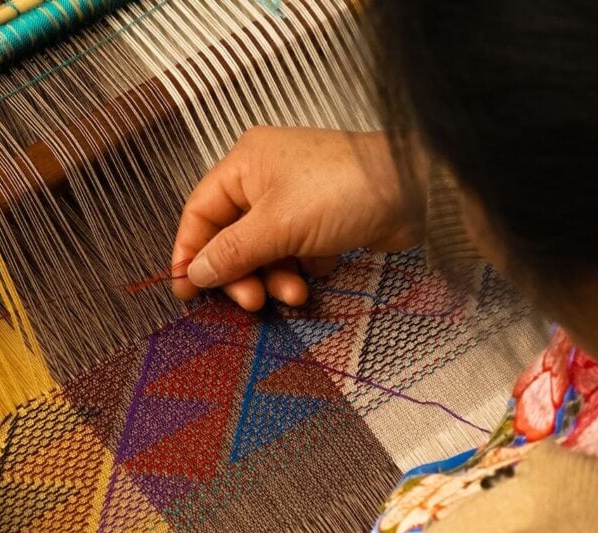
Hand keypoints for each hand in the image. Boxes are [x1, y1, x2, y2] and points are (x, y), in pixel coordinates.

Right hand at [171, 127, 422, 310]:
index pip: (200, 212)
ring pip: (264, 251)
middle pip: (232, 237)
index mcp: (245, 165)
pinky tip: (317, 271)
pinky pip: (293, 253)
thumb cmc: (341, 192)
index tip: (185, 288)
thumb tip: (195, 273)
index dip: (189, 252)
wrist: (412, 191)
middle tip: (252, 301)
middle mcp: (264, 179)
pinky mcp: (319, 220)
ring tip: (295, 293)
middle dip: (242, 273)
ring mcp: (294, 200)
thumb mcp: (276, 226)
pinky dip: (299, 269)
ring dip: (274, 277)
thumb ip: (231, 253)